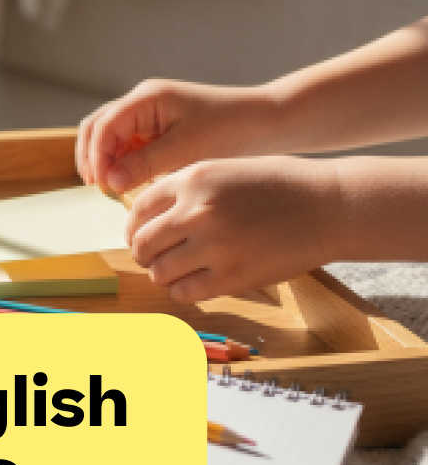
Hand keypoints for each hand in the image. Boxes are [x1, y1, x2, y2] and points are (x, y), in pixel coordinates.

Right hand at [76, 80, 274, 194]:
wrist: (265, 121)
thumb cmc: (231, 128)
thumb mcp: (187, 149)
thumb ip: (145, 163)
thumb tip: (110, 181)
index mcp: (146, 98)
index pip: (104, 126)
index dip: (96, 157)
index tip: (103, 185)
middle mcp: (141, 101)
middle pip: (97, 127)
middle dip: (92, 157)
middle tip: (98, 187)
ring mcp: (148, 113)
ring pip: (109, 136)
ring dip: (106, 160)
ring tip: (111, 188)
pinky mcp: (157, 126)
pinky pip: (128, 143)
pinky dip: (122, 161)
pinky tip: (130, 181)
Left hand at [126, 157, 337, 302]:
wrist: (330, 206)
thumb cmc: (278, 186)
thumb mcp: (224, 171)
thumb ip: (186, 191)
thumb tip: (149, 218)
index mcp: (192, 180)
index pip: (137, 211)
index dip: (133, 229)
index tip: (139, 237)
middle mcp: (196, 212)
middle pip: (142, 244)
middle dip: (143, 254)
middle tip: (155, 258)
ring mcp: (214, 246)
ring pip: (159, 272)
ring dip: (163, 274)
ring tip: (178, 271)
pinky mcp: (233, 277)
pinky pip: (185, 293)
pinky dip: (183, 291)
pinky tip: (195, 283)